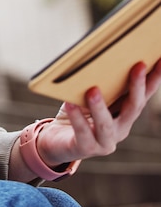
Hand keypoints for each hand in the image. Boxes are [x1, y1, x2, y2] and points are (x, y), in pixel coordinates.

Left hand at [37, 59, 160, 166]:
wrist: (56, 142)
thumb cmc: (77, 113)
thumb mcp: (90, 97)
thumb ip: (100, 85)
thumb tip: (99, 58)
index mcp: (125, 115)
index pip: (143, 95)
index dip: (154, 79)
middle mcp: (120, 129)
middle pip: (133, 108)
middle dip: (137, 86)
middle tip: (139, 65)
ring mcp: (105, 142)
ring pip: (106, 125)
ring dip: (100, 107)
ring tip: (93, 90)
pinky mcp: (85, 149)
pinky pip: (82, 133)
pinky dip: (77, 118)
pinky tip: (70, 104)